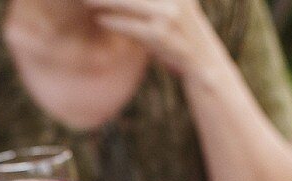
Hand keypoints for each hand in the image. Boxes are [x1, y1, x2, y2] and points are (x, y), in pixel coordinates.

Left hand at [83, 0, 221, 75]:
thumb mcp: (171, 9)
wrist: (204, 63)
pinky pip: (131, 26)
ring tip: (87, 1)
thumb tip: (121, 2)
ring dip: (106, 1)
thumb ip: (150, 2)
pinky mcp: (162, 36)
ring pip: (129, 3)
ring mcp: (170, 16)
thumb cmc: (181, 35)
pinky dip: (114, 22)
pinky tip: (100, 19)